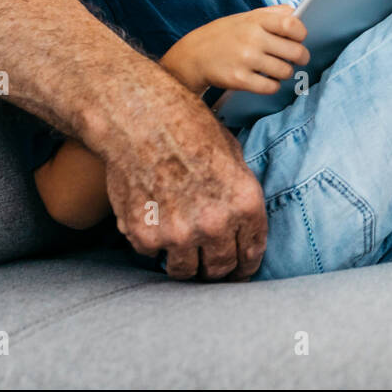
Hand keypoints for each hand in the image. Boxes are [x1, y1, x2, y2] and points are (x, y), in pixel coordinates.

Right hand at [103, 95, 267, 280]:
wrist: (139, 118)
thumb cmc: (188, 126)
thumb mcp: (232, 153)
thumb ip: (238, 191)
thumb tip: (241, 216)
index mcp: (244, 203)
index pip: (252, 253)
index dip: (246, 266)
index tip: (240, 271)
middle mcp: (215, 224)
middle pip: (220, 270)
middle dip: (218, 271)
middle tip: (210, 267)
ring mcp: (178, 234)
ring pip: (185, 273)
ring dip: (186, 264)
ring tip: (182, 249)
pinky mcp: (144, 235)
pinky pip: (153, 254)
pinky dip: (154, 244)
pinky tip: (154, 223)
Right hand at [163, 6, 309, 94]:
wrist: (192, 56)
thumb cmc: (222, 36)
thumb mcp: (244, 17)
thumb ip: (270, 13)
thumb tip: (295, 12)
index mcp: (255, 20)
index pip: (292, 25)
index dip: (301, 34)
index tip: (299, 39)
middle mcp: (252, 38)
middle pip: (295, 52)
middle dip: (301, 57)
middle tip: (298, 59)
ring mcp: (245, 60)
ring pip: (285, 71)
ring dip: (285, 72)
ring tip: (277, 69)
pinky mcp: (239, 79)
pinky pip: (271, 87)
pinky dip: (273, 86)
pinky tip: (267, 80)